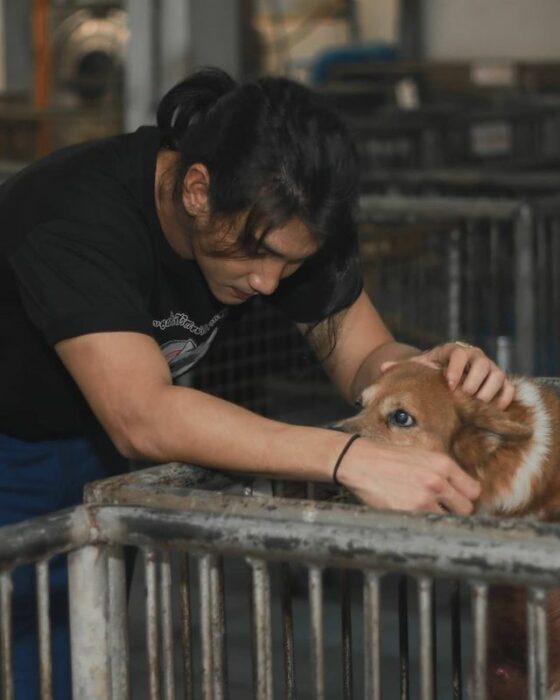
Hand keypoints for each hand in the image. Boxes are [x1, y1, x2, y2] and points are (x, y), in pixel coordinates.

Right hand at [336, 437, 480, 513]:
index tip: (455, 501)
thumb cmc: (388, 459)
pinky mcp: (410, 513)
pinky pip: (428, 526)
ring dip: (437, 519)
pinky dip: (422, 524)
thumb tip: (459, 493)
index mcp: (443, 464)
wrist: (360, 462)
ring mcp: (424, 499)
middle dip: (454, 511)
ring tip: (422, 512)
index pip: (473, 491)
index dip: (464, 497)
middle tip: (438, 508)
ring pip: (448, 521)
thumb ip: (443, 472)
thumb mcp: (421, 456)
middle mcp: (438, 480)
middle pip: (465, 509)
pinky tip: (410, 515)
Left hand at [383, 341, 514, 409]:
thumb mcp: (419, 369)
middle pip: (482, 364)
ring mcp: (490, 369)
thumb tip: (383, 368)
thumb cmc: (431, 373)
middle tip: (463, 396)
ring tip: (475, 405)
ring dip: (488, 391)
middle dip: (473, 381)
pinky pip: (508, 388)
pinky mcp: (500, 382)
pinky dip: (502, 398)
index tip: (448, 384)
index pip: (459, 354)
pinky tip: (489, 409)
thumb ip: (403, 368)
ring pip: (498, 375)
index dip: (455, 368)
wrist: (448, 376)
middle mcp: (475, 357)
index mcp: (455, 351)